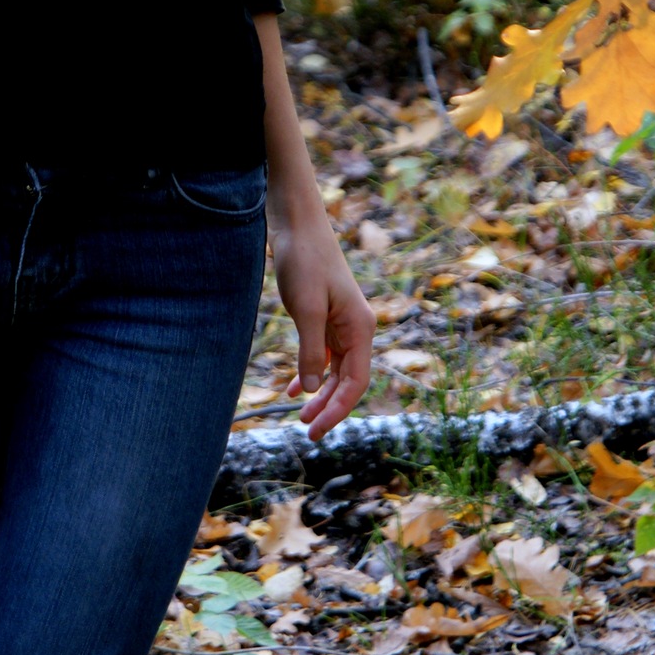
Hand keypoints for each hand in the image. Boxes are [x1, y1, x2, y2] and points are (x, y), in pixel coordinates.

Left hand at [270, 209, 374, 440]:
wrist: (296, 224)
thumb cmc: (304, 260)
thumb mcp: (306, 308)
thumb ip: (311, 350)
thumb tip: (313, 389)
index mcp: (360, 327)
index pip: (355, 382)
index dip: (338, 409)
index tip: (316, 429)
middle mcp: (356, 327)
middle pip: (348, 380)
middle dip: (329, 406)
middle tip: (306, 430)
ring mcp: (341, 322)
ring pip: (335, 370)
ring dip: (320, 393)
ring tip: (300, 415)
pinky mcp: (325, 316)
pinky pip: (323, 354)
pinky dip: (311, 372)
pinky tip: (294, 388)